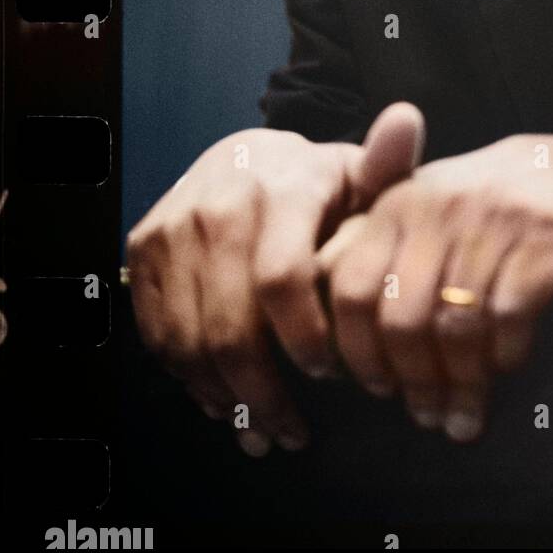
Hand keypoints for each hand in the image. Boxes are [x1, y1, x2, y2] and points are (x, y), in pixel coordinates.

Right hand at [126, 103, 423, 454]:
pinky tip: (221, 402)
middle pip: (231, 325)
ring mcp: (175, 227)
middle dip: (263, 391)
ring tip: (260, 429)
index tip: (331, 374)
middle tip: (293, 431)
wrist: (244, 157)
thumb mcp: (359, 174)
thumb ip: (388, 166)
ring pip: (190, 338)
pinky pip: (159, 332)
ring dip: (224, 397)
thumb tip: (408, 120)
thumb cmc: (320, 184)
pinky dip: (188, 378)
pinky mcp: (144, 248)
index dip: (303, 339)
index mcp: (283, 187)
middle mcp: (220, 204)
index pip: (282, 279)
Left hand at [315, 132, 552, 442]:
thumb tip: (321, 319)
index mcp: (400, 203)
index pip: (352, 287)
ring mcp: (497, 222)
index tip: (372, 388)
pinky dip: (505, 357)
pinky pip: (510, 319)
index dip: (355, 350)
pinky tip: (507, 371)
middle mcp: (442, 207)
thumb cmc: (488, 202)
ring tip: (462, 418)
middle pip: (402, 319)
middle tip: (424, 415)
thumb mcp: (425, 207)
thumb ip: (373, 248)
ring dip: (459, 386)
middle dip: (411, 381)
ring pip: (457, 328)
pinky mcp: (549, 241)